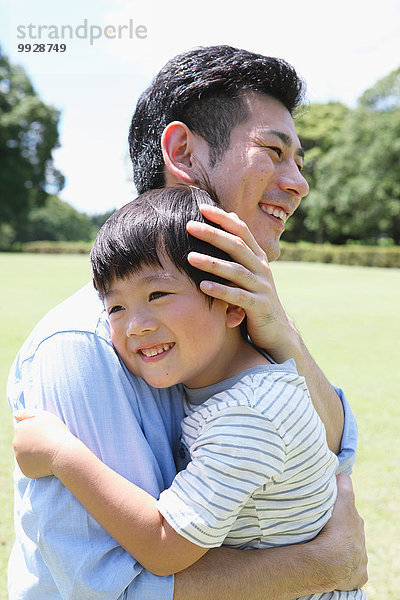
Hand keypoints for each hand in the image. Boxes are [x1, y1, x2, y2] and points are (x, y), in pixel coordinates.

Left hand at [13, 409, 74, 478]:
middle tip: (48, 441)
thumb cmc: (56, 431)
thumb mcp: (44, 415)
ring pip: (26, 454)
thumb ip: (27, 413)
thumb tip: (14, 414)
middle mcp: (15, 443)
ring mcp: (19, 458)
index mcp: (19, 429)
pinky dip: (37, 464)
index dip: (36, 430)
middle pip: (23, 441)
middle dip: (33, 441)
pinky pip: (30, 466)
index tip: (46, 432)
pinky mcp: (25, 470)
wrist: (63, 453)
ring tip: (48, 451)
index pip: (24, 428)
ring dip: (34, 452)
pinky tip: (47, 460)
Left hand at [187, 205, 295, 354]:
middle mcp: (262, 269)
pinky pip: (238, 297)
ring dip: (212, 263)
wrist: (276, 331)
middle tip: (190, 226)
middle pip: (237, 246)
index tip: (202, 207)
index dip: (223, 218)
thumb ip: (240, 249)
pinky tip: (203, 287)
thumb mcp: (248, 271)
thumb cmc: (255, 297)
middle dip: (213, 234)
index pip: (242, 231)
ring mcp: (262, 287)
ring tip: (190, 257)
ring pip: (236, 271)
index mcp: (258, 258)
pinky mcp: (259, 307)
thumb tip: (233, 217)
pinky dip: (221, 291)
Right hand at [317, 473, 367, 590]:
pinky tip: (334, 567)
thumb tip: (343, 474)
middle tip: (324, 529)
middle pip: (349, 530)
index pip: (348, 510)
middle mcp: (361, 539)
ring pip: (351, 550)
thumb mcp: (341, 500)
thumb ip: (344, 485)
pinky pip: (351, 571)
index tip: (330, 510)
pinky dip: (344, 568)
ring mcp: (360, 559)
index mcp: (356, 521)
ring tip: (324, 549)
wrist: (330, 561)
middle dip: (340, 528)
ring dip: (340, 548)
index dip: (339, 507)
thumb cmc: (333, 529)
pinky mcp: (359, 576)